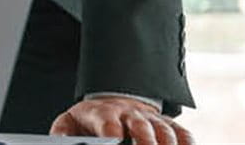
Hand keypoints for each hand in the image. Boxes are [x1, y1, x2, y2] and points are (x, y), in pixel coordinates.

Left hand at [51, 97, 193, 144]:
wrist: (111, 103)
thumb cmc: (88, 121)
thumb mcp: (68, 123)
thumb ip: (62, 133)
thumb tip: (57, 142)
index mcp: (103, 113)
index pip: (108, 123)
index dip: (111, 134)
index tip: (112, 143)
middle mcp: (129, 113)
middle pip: (141, 126)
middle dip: (146, 142)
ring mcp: (150, 118)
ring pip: (164, 130)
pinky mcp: (167, 124)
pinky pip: (182, 132)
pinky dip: (187, 143)